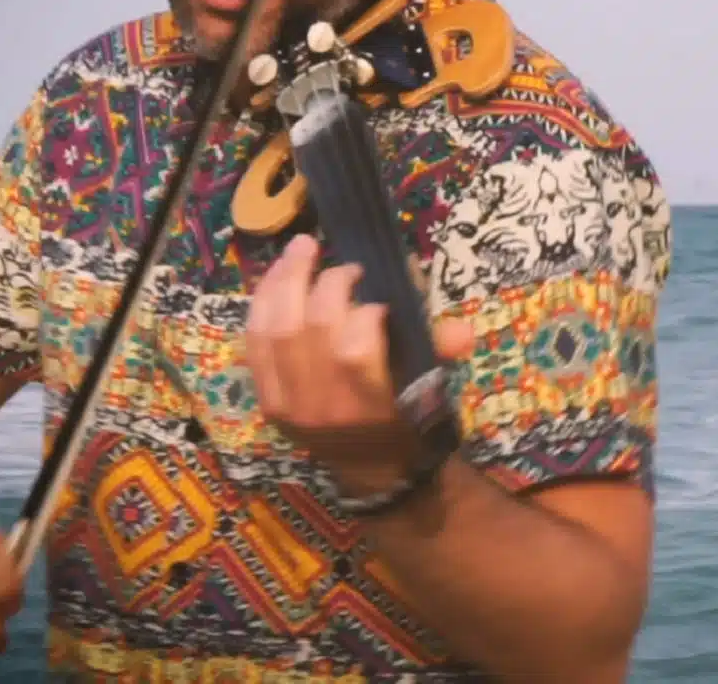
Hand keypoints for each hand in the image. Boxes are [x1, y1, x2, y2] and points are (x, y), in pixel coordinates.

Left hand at [244, 234, 472, 495]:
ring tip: (303, 248)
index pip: (354, 351)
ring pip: (275, 328)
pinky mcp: (265, 397)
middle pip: (311, 329)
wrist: (370, 470)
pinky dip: (263, 301)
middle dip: (328, 284)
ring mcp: (287, 403)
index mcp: (369, 407)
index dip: (365, 312)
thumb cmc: (405, 419)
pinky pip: (254, 341)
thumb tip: (462, 329)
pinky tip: (277, 275)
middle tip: (347, 265)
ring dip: (287, 279)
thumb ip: (442, 353)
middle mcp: (322, 407)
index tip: (381, 300)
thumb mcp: (431, 388)